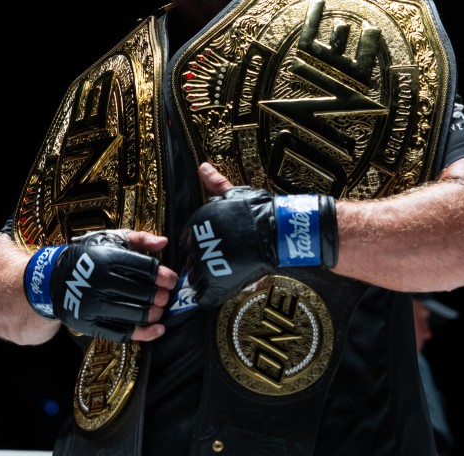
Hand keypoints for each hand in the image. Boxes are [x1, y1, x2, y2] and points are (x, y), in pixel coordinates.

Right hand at [24, 230, 169, 341]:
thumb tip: (163, 242)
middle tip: (166, 296)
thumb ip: (138, 239)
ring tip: (160, 309)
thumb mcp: (109, 239)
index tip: (172, 280)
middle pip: (144, 293)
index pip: (145, 269)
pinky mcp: (91, 325)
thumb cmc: (87, 258)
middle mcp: (100, 282)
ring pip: (136, 314)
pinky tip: (158, 329)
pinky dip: (145, 333)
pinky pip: (123, 333)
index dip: (164, 276)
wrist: (52, 280)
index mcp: (107, 258)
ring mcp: (95, 305)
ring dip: (155, 313)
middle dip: (162, 296)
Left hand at [181, 182, 338, 307]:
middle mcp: (196, 246)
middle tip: (219, 260)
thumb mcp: (233, 194)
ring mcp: (206, 267)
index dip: (200, 245)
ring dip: (205, 278)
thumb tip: (204, 167)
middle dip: (202, 261)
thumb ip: (215, 184)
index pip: (187, 241)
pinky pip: (204, 296)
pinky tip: (219, 290)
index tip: (211, 246)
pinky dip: (208, 296)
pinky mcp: (218, 285)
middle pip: (191, 260)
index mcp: (195, 225)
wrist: (276, 230)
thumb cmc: (256, 211)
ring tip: (222, 273)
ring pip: (196, 279)